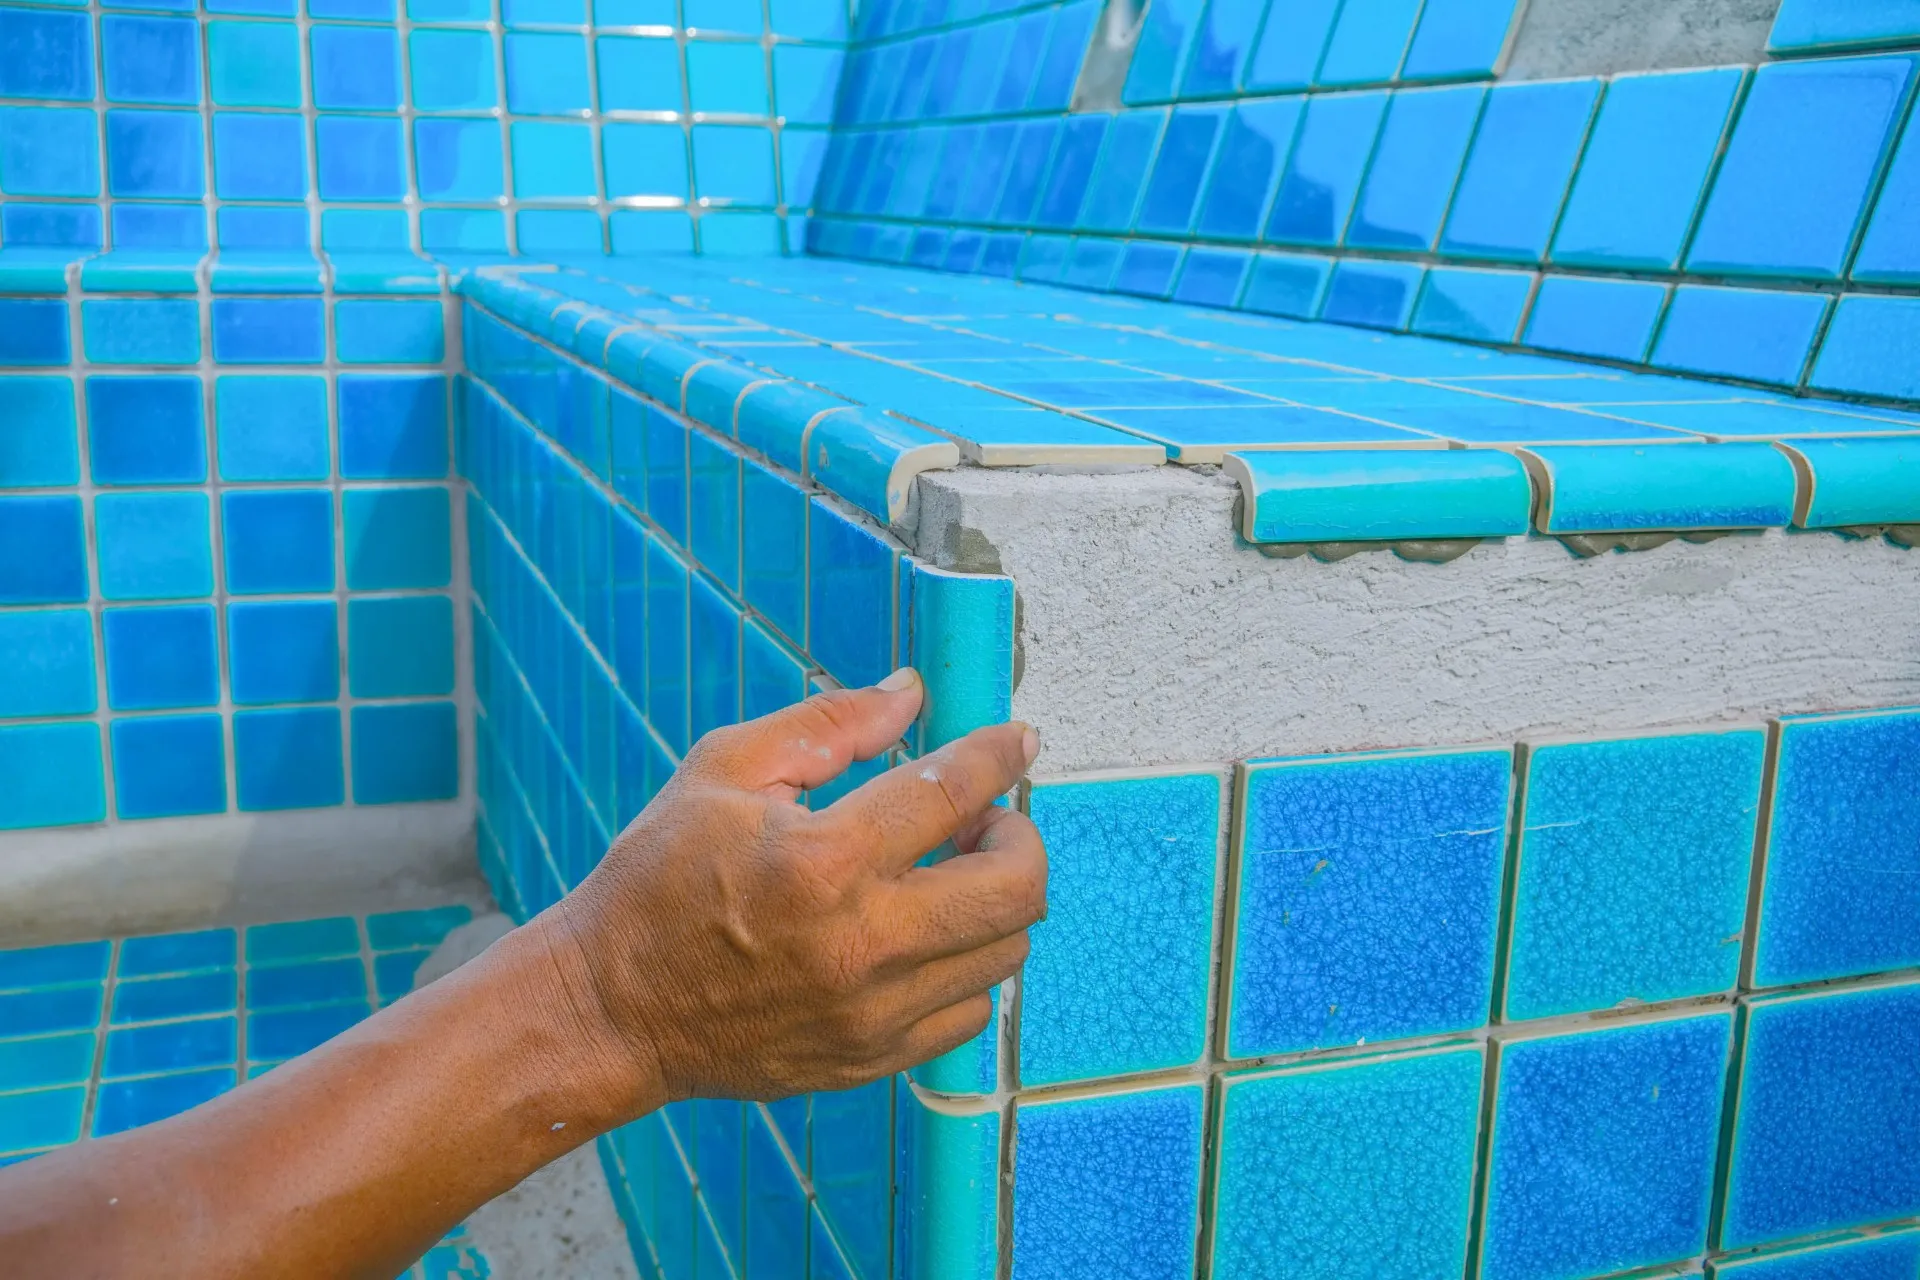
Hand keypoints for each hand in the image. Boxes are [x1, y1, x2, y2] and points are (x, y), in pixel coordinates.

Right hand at [539, 669, 1045, 1114]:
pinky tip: (923, 936)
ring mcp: (873, 1011)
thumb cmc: (656, 882)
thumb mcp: (723, 771)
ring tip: (946, 874)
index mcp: (826, 859)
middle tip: (982, 820)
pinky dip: (965, 964)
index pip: (955, 792)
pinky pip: (969, 1011)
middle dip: (1017, 835)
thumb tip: (910, 692)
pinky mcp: (871, 1058)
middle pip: (1016, 888)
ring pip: (1004, 951)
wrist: (608, 1009)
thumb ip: (828, 724)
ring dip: (994, 900)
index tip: (1017, 742)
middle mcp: (863, 942)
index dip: (999, 756)